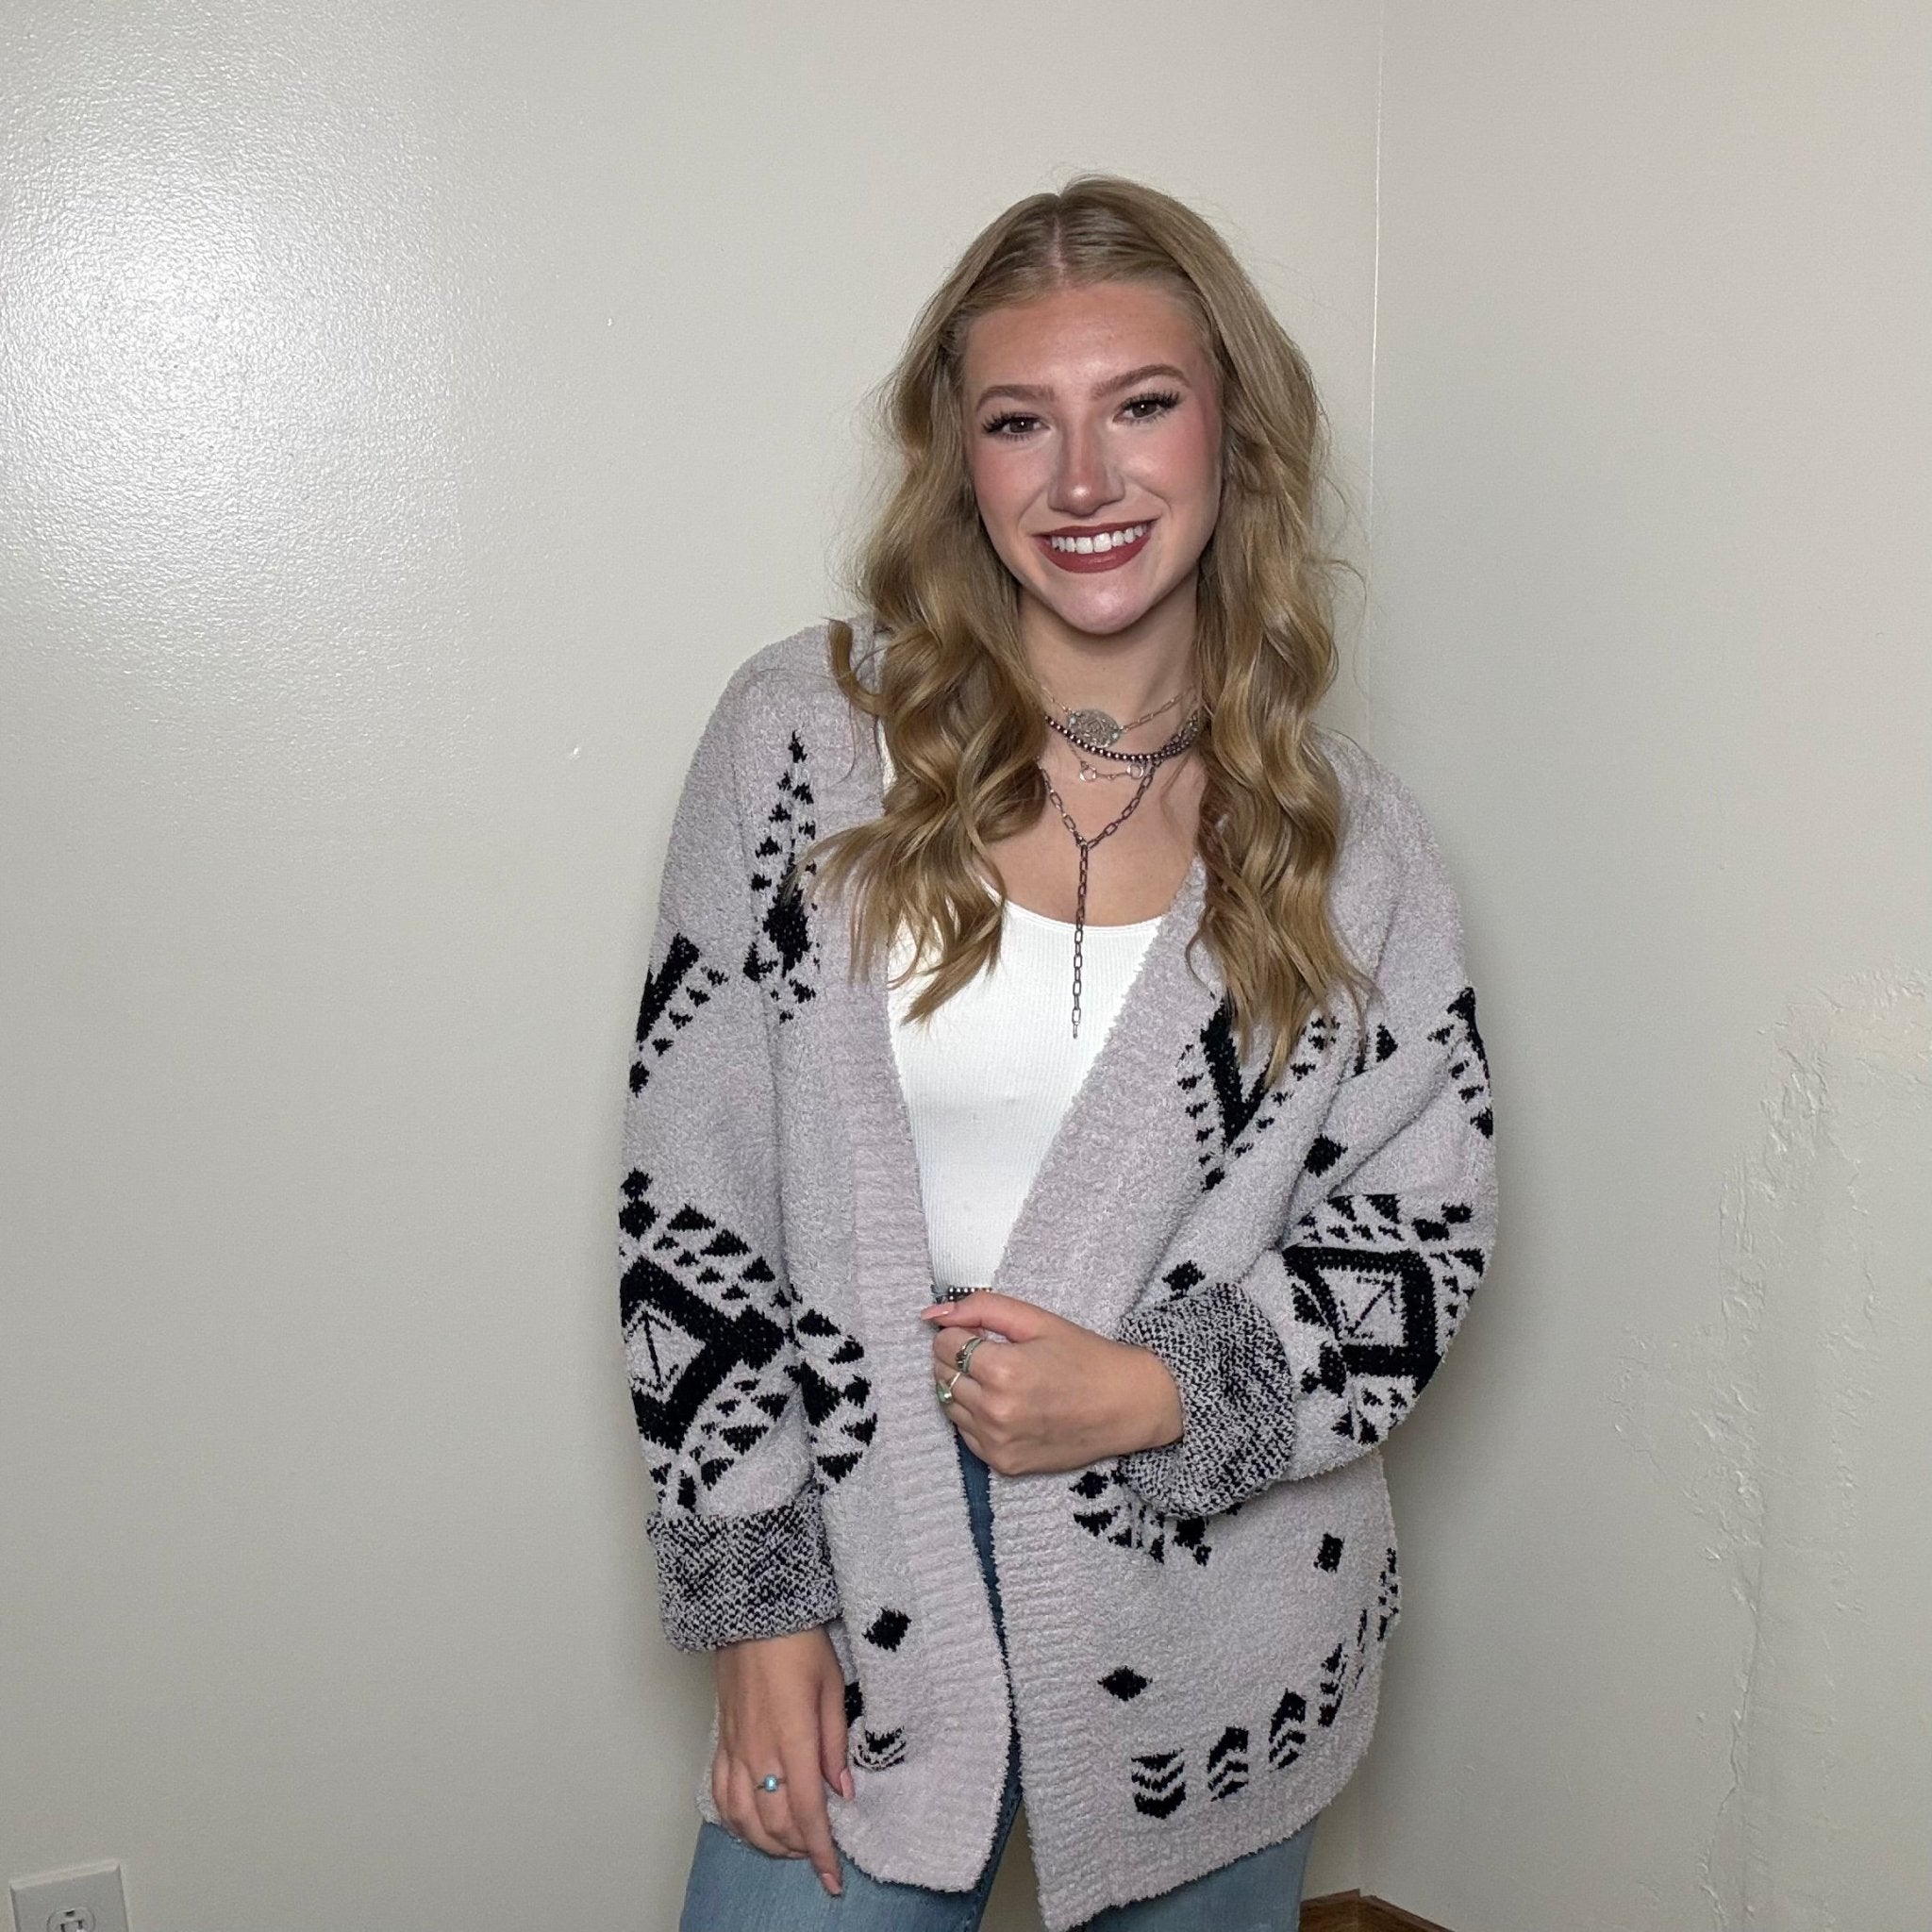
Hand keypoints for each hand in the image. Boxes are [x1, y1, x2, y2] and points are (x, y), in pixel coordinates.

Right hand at [711, 1626, 850, 1894]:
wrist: (753, 1614)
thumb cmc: (800, 1644)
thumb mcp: (832, 1687)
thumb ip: (835, 1744)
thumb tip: (842, 1792)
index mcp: (793, 1739)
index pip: (807, 1813)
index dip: (821, 1851)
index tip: (833, 1878)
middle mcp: (760, 1752)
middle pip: (775, 1824)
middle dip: (799, 1850)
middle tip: (819, 1855)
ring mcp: (735, 1749)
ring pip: (744, 1818)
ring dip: (767, 1843)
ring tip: (790, 1848)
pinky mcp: (721, 1741)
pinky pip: (721, 1794)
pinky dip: (736, 1821)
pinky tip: (751, 1826)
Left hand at [922, 1291, 1184, 1476]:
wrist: (1126, 1406)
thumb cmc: (1085, 1357)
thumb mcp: (1037, 1320)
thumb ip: (981, 1308)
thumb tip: (932, 1313)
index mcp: (1002, 1371)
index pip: (943, 1343)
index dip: (961, 1331)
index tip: (985, 1333)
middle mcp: (994, 1412)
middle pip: (942, 1373)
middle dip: (958, 1356)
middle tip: (994, 1353)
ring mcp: (997, 1443)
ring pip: (948, 1403)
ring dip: (964, 1386)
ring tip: (1000, 1379)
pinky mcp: (1003, 1464)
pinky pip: (965, 1433)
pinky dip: (975, 1415)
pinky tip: (1006, 1404)